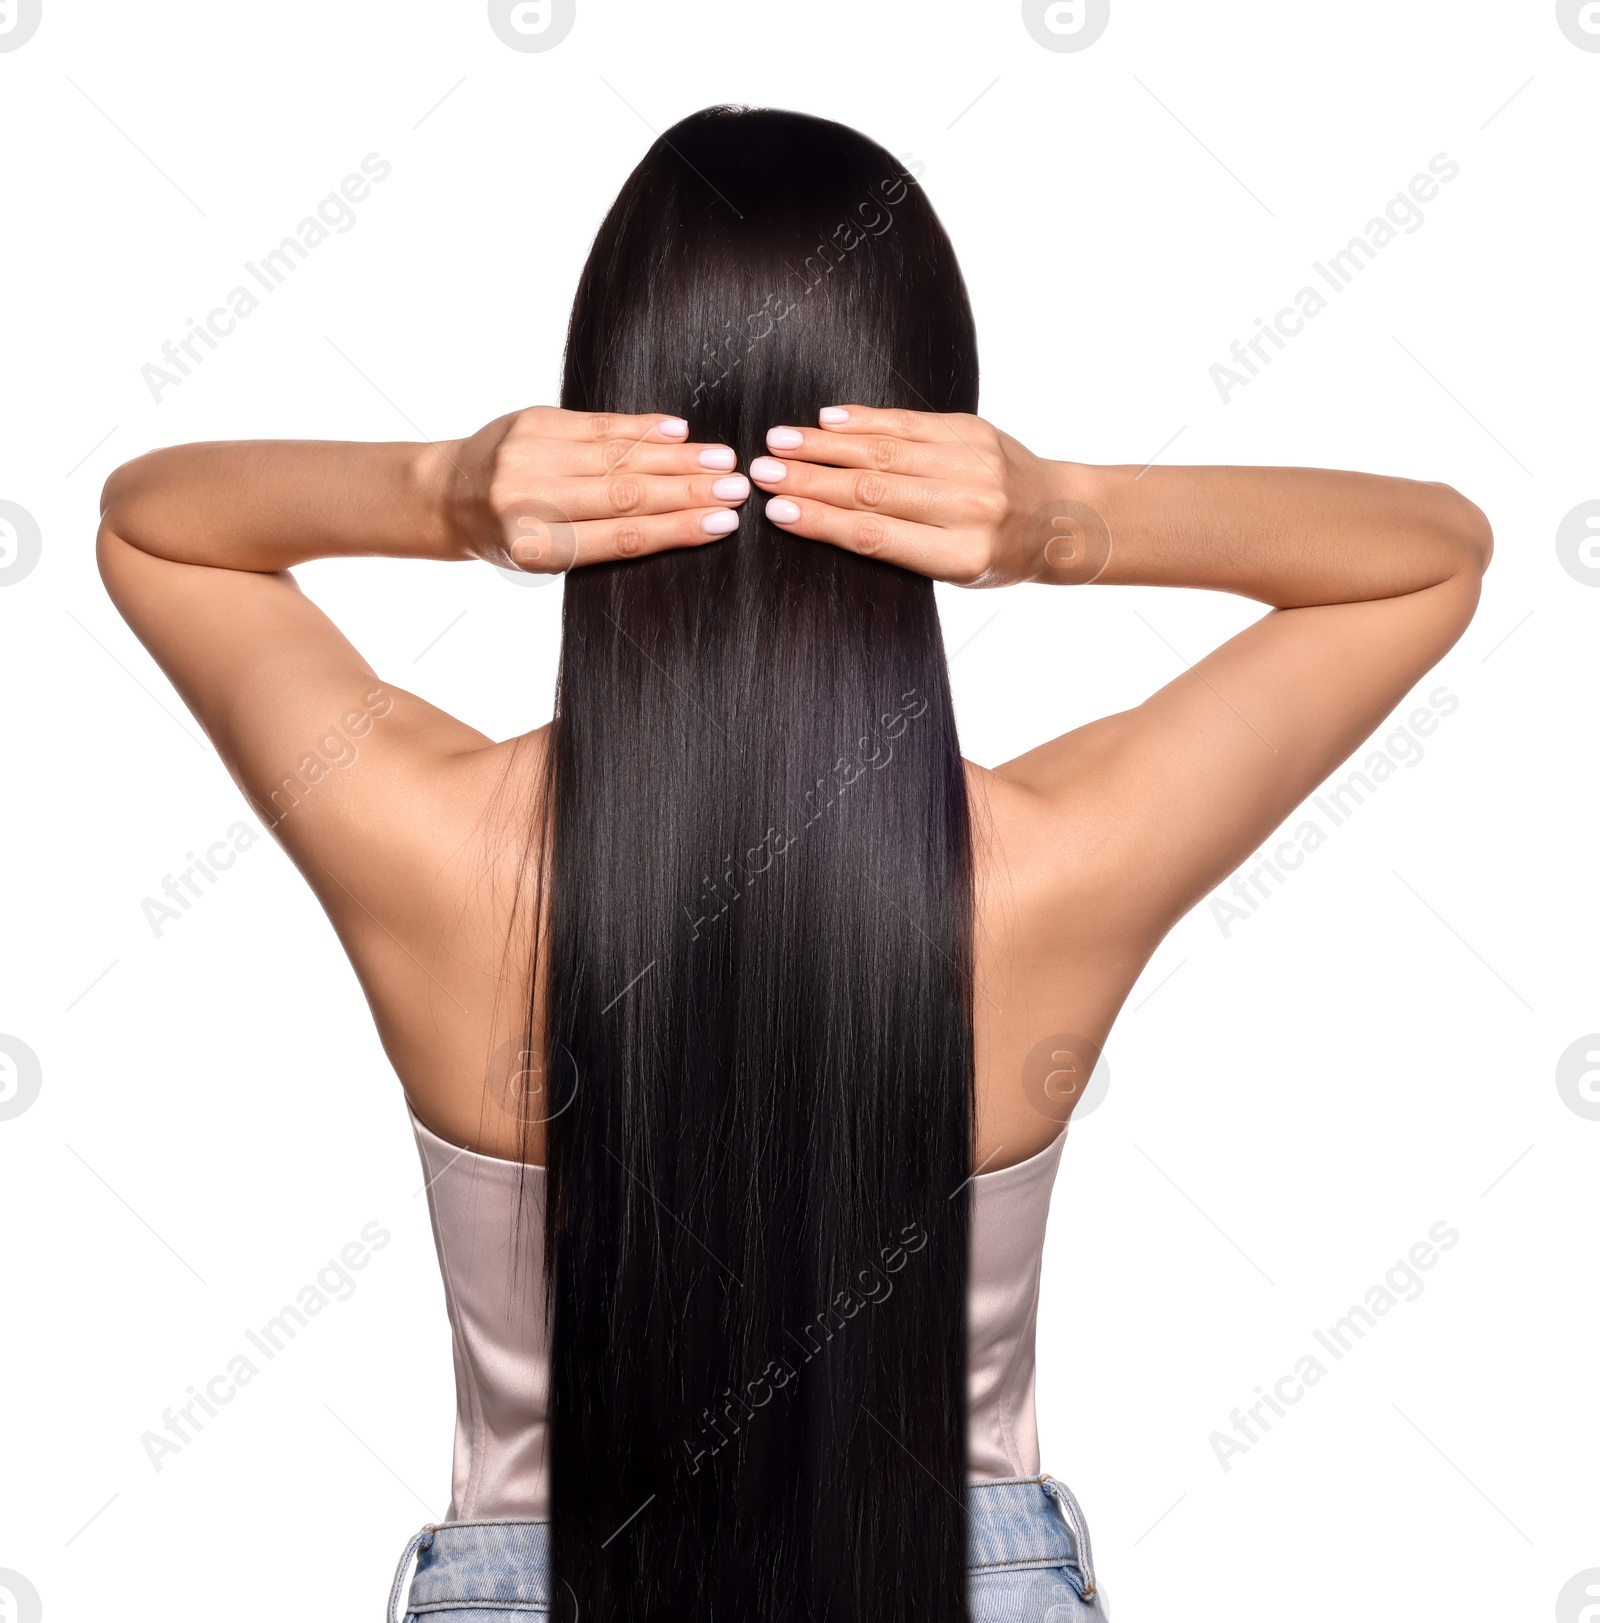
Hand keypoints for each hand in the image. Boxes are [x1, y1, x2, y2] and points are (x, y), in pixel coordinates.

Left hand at [438, 407, 749, 573]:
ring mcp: (529, 455)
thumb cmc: (507, 537)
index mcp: (537, 548)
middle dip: (689, 490)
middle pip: (627, 493)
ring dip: (676, 456)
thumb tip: (681, 518)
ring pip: (618, 455)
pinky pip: (598, 424)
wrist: (447, 496)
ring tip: (721, 459)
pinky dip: (642, 428)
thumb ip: (603, 537)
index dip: (678, 529)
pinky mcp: (531, 421)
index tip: (723, 523)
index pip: (623, 536)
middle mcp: (530, 499)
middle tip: (737, 486)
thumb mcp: (547, 557)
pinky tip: (678, 431)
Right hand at [748, 407, 1107, 587]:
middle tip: (761, 471)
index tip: (778, 510)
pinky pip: (909, 422)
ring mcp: (974, 463)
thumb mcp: (953, 572)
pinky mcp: (973, 430)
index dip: (821, 521)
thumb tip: (821, 515)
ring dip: (825, 444)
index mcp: (960, 555)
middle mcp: (970, 507)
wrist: (1060, 519)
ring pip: (885, 449)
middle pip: (873, 489)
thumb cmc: (997, 556)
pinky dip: (865, 420)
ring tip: (780, 441)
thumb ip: (898, 546)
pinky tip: (828, 419)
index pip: (875, 535)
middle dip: (810, 478)